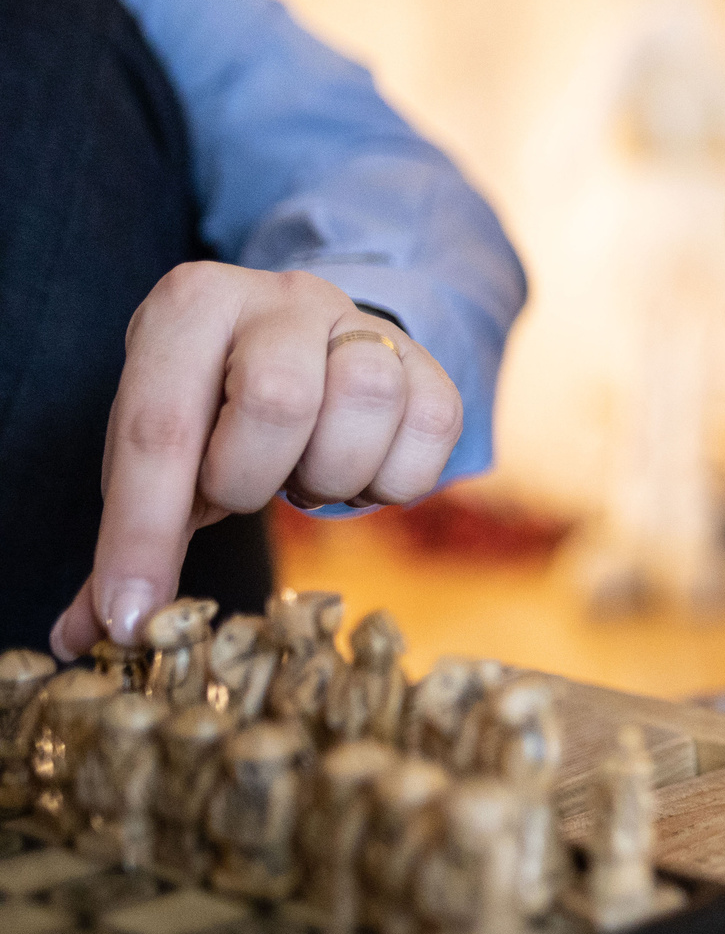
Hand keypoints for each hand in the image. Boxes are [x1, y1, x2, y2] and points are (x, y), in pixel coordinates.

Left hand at [50, 264, 463, 660]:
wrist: (312, 350)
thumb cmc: (221, 409)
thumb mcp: (165, 451)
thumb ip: (131, 534)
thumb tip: (84, 636)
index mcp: (193, 305)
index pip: (161, 427)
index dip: (142, 533)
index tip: (132, 613)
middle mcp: (283, 297)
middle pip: (279, 398)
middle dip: (253, 478)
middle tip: (244, 488)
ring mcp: (365, 323)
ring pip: (367, 399)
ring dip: (331, 474)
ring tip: (305, 474)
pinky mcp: (431, 362)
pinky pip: (432, 429)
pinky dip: (392, 479)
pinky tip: (360, 470)